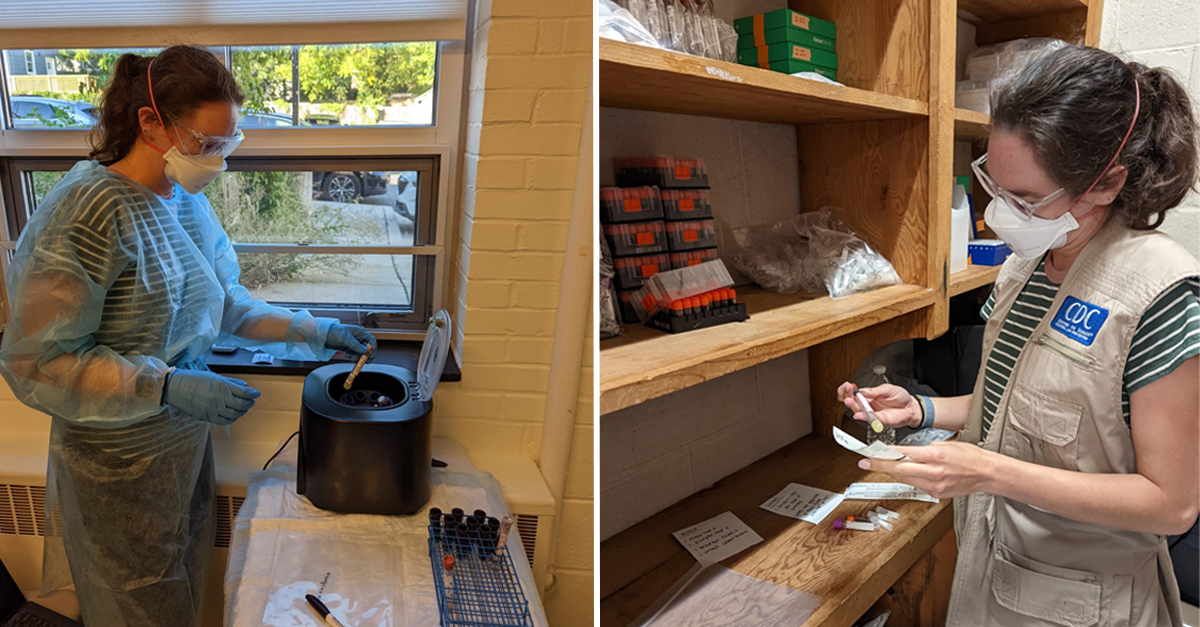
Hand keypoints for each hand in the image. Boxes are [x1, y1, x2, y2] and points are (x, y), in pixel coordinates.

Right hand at [164, 370, 259, 425]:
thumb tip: (244, 386)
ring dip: (242, 411)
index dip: (252, 394)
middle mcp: (218, 399)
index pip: (243, 392)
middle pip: (241, 404)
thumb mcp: (214, 377)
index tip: (256, 393)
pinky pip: (224, 421)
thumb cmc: (194, 379)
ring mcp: (212, 409)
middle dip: (249, 403)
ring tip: (244, 407)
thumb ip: (231, 383)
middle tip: (251, 400)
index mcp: (221, 386)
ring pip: (234, 414)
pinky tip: (234, 414)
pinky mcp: (207, 416)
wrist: (175, 388)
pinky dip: (232, 418)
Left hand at [326, 324, 377, 361]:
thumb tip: (366, 351)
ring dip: (356, 356)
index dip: (372, 349)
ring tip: (349, 355)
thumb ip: (356, 345)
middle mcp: (359, 337)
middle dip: (363, 355)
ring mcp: (354, 343)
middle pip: (367, 348)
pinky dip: (352, 356)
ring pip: (361, 353)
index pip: (371, 340)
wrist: (323, 335)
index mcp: (360, 332)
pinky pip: (355, 354)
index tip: (369, 356)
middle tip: (359, 360)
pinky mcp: (350, 347)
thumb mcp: (345, 339)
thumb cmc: (333, 332)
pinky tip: (346, 354)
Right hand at [837, 381, 919, 428]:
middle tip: (847, 392)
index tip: (847, 386)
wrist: (911, 407)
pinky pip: (870, 419)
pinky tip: (859, 414)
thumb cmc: (900, 397)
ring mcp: (873, 413)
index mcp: (869, 395)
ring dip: (853, 407)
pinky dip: (863, 417)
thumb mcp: (888, 389)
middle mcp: (869, 405)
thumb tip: (862, 391)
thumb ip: (875, 391)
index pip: (855, 393)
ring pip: (859, 411)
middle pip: (854, 403)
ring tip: (849, 401)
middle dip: (848, 397)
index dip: (849, 390)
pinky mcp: (879, 420)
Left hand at [858, 442, 1000, 498]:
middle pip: (899, 470)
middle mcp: (933, 472)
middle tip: (865, 463)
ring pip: (906, 479)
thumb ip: (925, 448)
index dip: (883, 455)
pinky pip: (918, 485)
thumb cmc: (970, 456)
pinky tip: (911, 473)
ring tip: (883, 465)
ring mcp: (935, 485)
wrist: (987, 473)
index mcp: (935, 456)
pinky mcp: (937, 494)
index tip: (870, 455)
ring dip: (895, 472)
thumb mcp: (945, 444)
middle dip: (880, 466)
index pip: (902, 455)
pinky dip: (912, 478)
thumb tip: (908, 452)